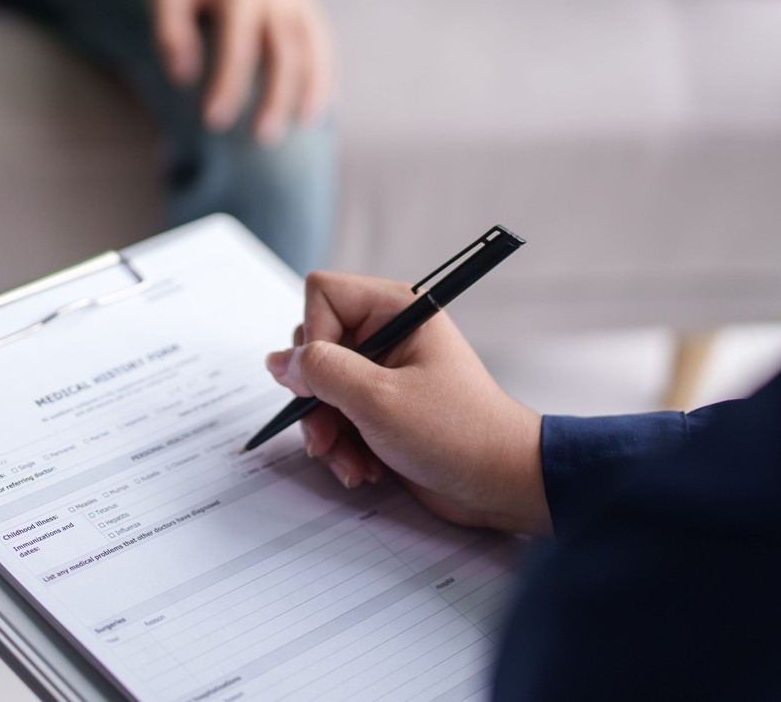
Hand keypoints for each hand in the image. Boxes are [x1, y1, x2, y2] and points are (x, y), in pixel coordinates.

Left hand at [151, 0, 334, 144]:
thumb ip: (171, 32)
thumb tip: (185, 77)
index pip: (238, 45)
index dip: (229, 85)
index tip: (214, 121)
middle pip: (285, 51)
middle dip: (277, 96)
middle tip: (263, 136)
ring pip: (314, 47)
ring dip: (312, 88)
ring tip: (306, 124)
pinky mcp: (308, 7)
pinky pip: (324, 44)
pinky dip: (327, 75)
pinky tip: (323, 105)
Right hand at [264, 272, 552, 534]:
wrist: (501, 483)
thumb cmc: (458, 434)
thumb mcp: (378, 398)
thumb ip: (321, 371)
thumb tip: (280, 362)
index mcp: (397, 309)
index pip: (322, 296)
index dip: (311, 338)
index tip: (319, 382)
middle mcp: (389, 333)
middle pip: (315, 346)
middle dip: (315, 399)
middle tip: (328, 435)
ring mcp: (385, 372)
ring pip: (322, 388)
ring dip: (329, 432)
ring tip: (352, 463)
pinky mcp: (383, 407)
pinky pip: (338, 417)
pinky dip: (343, 446)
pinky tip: (363, 469)